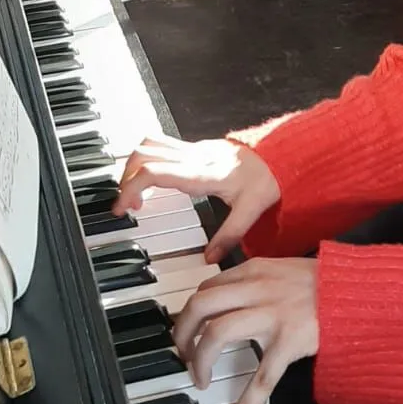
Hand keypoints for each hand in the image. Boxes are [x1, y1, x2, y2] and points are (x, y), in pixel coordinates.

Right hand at [114, 134, 280, 262]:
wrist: (280, 154)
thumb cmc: (267, 178)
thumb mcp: (251, 211)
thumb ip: (228, 236)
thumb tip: (209, 259)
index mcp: (201, 173)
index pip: (153, 172)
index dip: (130, 188)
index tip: (122, 208)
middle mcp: (193, 157)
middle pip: (143, 155)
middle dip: (126, 179)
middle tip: (127, 205)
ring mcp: (193, 149)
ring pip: (149, 144)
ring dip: (134, 166)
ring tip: (137, 194)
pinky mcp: (196, 147)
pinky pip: (162, 144)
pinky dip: (147, 160)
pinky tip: (154, 181)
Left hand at [173, 258, 318, 403]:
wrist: (356, 291)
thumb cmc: (322, 283)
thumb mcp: (281, 269)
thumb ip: (255, 279)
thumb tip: (229, 293)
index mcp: (253, 270)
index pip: (207, 288)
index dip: (191, 311)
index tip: (188, 328)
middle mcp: (256, 288)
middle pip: (200, 305)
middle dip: (183, 332)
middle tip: (183, 353)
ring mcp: (271, 315)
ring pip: (218, 333)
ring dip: (201, 360)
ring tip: (201, 379)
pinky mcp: (289, 341)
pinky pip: (260, 376)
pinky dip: (245, 403)